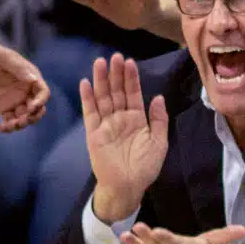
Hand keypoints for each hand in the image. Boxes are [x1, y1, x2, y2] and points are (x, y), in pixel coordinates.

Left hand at [0, 36, 48, 131]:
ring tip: (10, 125)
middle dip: (32, 117)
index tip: (31, 108)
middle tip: (21, 120)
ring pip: (24, 118)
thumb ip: (20, 69)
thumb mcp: (6, 58)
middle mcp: (26, 91)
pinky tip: (2, 128)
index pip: (43, 93)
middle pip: (37, 109)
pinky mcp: (3, 108)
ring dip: (20, 124)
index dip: (40, 102)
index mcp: (31, 78)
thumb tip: (34, 80)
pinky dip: (8, 127)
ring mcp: (15, 100)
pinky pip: (10, 121)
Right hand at [83, 53, 169, 221]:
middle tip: (115, 56)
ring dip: (101, 81)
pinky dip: (87, 99)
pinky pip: (90, 113)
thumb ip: (158, 120)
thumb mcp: (159, 142)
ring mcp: (106, 125)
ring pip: (103, 98)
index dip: (131, 78)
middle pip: (116, 92)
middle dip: (116, 74)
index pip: (133, 94)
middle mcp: (120, 118)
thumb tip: (158, 97)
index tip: (129, 62)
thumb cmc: (145, 167)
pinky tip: (85, 83)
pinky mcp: (94, 133)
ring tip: (100, 63)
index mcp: (136, 119)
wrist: (128, 187)